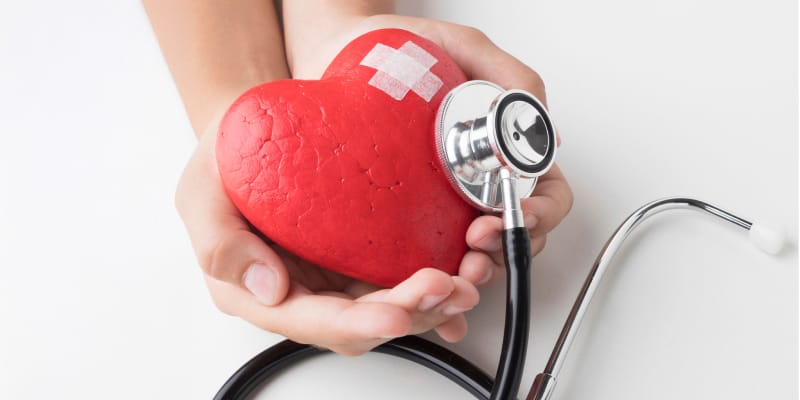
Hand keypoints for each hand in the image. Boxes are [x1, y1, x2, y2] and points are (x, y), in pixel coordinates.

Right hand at [175, 114, 478, 355]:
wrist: (252, 130)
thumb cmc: (224, 159)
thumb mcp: (200, 191)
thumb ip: (219, 242)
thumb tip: (267, 288)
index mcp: (258, 290)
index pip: (309, 320)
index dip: (355, 323)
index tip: (393, 313)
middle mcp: (302, 292)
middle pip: (360, 322)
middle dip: (409, 313)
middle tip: (447, 287)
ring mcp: (335, 276)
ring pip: (389, 307)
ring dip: (432, 303)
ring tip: (468, 279)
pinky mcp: (362, 256)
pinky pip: (402, 277)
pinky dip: (437, 280)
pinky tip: (464, 269)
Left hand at [282, 9, 572, 327]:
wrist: (337, 57)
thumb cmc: (402, 50)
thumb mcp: (463, 48)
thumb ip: (508, 74)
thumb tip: (540, 118)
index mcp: (503, 150)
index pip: (546, 193)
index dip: (542, 211)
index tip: (521, 213)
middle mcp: (478, 182)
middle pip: (517, 234)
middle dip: (506, 250)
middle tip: (480, 246)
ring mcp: (443, 204)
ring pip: (478, 254)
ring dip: (477, 270)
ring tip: (459, 270)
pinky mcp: (406, 219)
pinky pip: (430, 257)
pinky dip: (438, 277)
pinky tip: (430, 283)